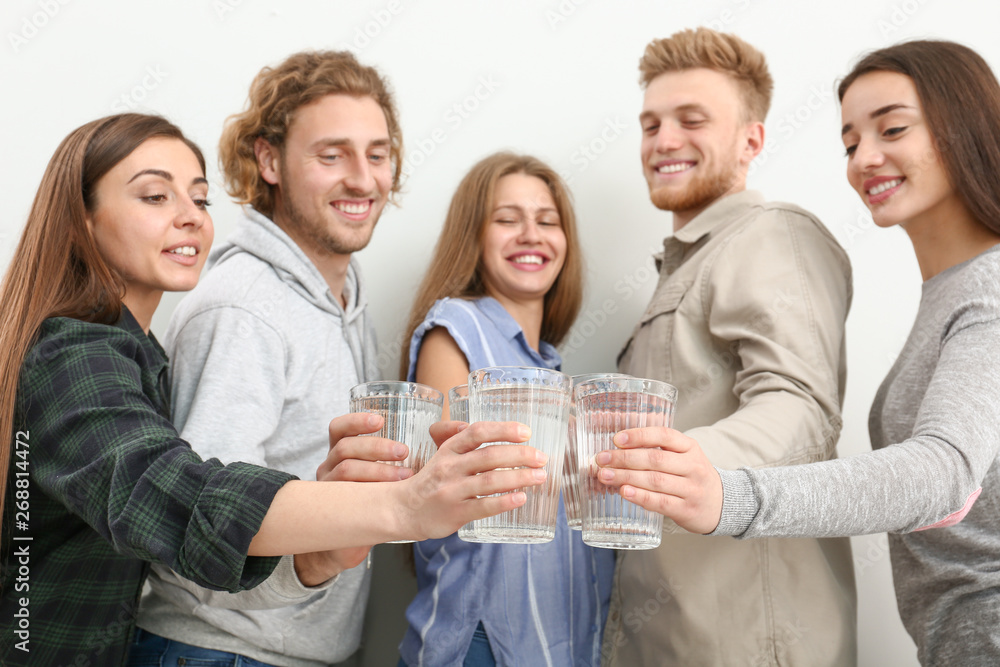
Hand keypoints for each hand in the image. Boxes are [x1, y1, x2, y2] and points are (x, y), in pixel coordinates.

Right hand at [296, 412, 403, 584]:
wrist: (350, 542)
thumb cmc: (376, 498)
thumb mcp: (391, 469)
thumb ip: (414, 451)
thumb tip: (451, 428)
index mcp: (343, 452)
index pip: (339, 428)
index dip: (356, 421)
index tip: (380, 420)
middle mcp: (331, 466)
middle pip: (344, 446)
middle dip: (376, 446)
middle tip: (403, 452)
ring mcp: (329, 487)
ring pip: (345, 469)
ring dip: (377, 470)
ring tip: (405, 476)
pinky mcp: (333, 510)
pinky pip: (346, 497)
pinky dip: (370, 493)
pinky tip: (391, 496)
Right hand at [394, 421, 547, 540]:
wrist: (403, 509)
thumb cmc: (431, 481)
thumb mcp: (443, 455)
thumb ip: (466, 442)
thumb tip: (502, 431)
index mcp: (449, 449)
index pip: (477, 433)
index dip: (503, 429)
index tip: (526, 431)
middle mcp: (450, 467)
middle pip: (489, 456)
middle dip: (520, 455)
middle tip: (542, 458)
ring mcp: (452, 491)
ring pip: (490, 481)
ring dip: (519, 477)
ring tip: (540, 476)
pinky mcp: (455, 513)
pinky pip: (483, 506)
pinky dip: (504, 501)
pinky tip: (521, 498)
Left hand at [594, 427, 722, 534]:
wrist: (721, 504)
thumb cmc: (692, 476)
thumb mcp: (683, 455)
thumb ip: (656, 447)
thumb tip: (618, 442)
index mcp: (690, 447)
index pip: (664, 435)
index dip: (639, 436)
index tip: (617, 439)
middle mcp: (692, 466)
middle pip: (655, 459)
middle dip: (624, 458)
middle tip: (602, 459)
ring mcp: (691, 489)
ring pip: (655, 481)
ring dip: (626, 477)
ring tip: (606, 475)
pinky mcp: (686, 509)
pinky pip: (660, 502)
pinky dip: (640, 496)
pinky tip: (624, 491)